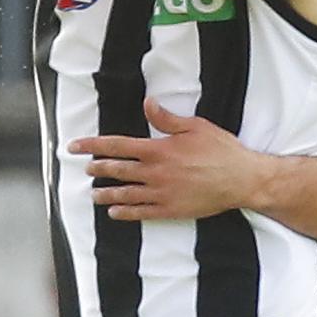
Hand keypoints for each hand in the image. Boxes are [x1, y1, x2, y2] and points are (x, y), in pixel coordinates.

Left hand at [68, 98, 264, 220]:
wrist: (241, 179)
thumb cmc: (221, 150)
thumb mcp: (195, 126)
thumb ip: (167, 118)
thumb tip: (147, 103)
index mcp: (159, 150)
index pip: (118, 146)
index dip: (94, 146)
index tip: (75, 147)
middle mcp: (155, 173)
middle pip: (118, 170)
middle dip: (98, 169)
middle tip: (86, 168)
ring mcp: (162, 193)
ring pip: (126, 194)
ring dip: (107, 194)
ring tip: (94, 194)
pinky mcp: (170, 210)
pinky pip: (142, 213)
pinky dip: (125, 213)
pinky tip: (115, 212)